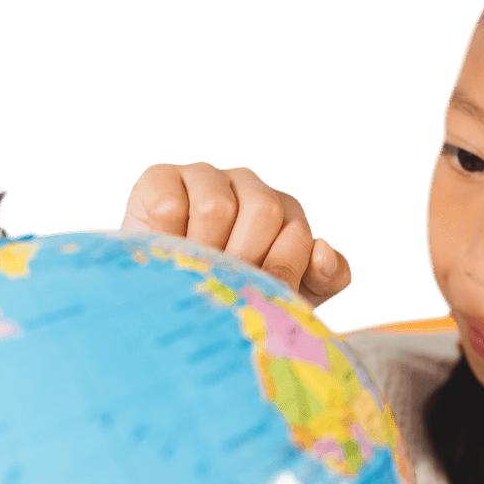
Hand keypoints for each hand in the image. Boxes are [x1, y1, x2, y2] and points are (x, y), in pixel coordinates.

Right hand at [121, 162, 350, 309]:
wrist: (168, 305)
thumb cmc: (232, 300)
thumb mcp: (284, 299)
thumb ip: (323, 279)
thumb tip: (323, 252)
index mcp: (284, 210)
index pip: (298, 234)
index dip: (278, 274)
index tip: (257, 296)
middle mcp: (247, 185)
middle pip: (263, 211)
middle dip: (245, 260)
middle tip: (225, 285)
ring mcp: (204, 177)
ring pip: (216, 207)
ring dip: (205, 252)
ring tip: (195, 271)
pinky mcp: (160, 179)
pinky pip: (169, 204)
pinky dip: (168, 236)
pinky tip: (166, 252)